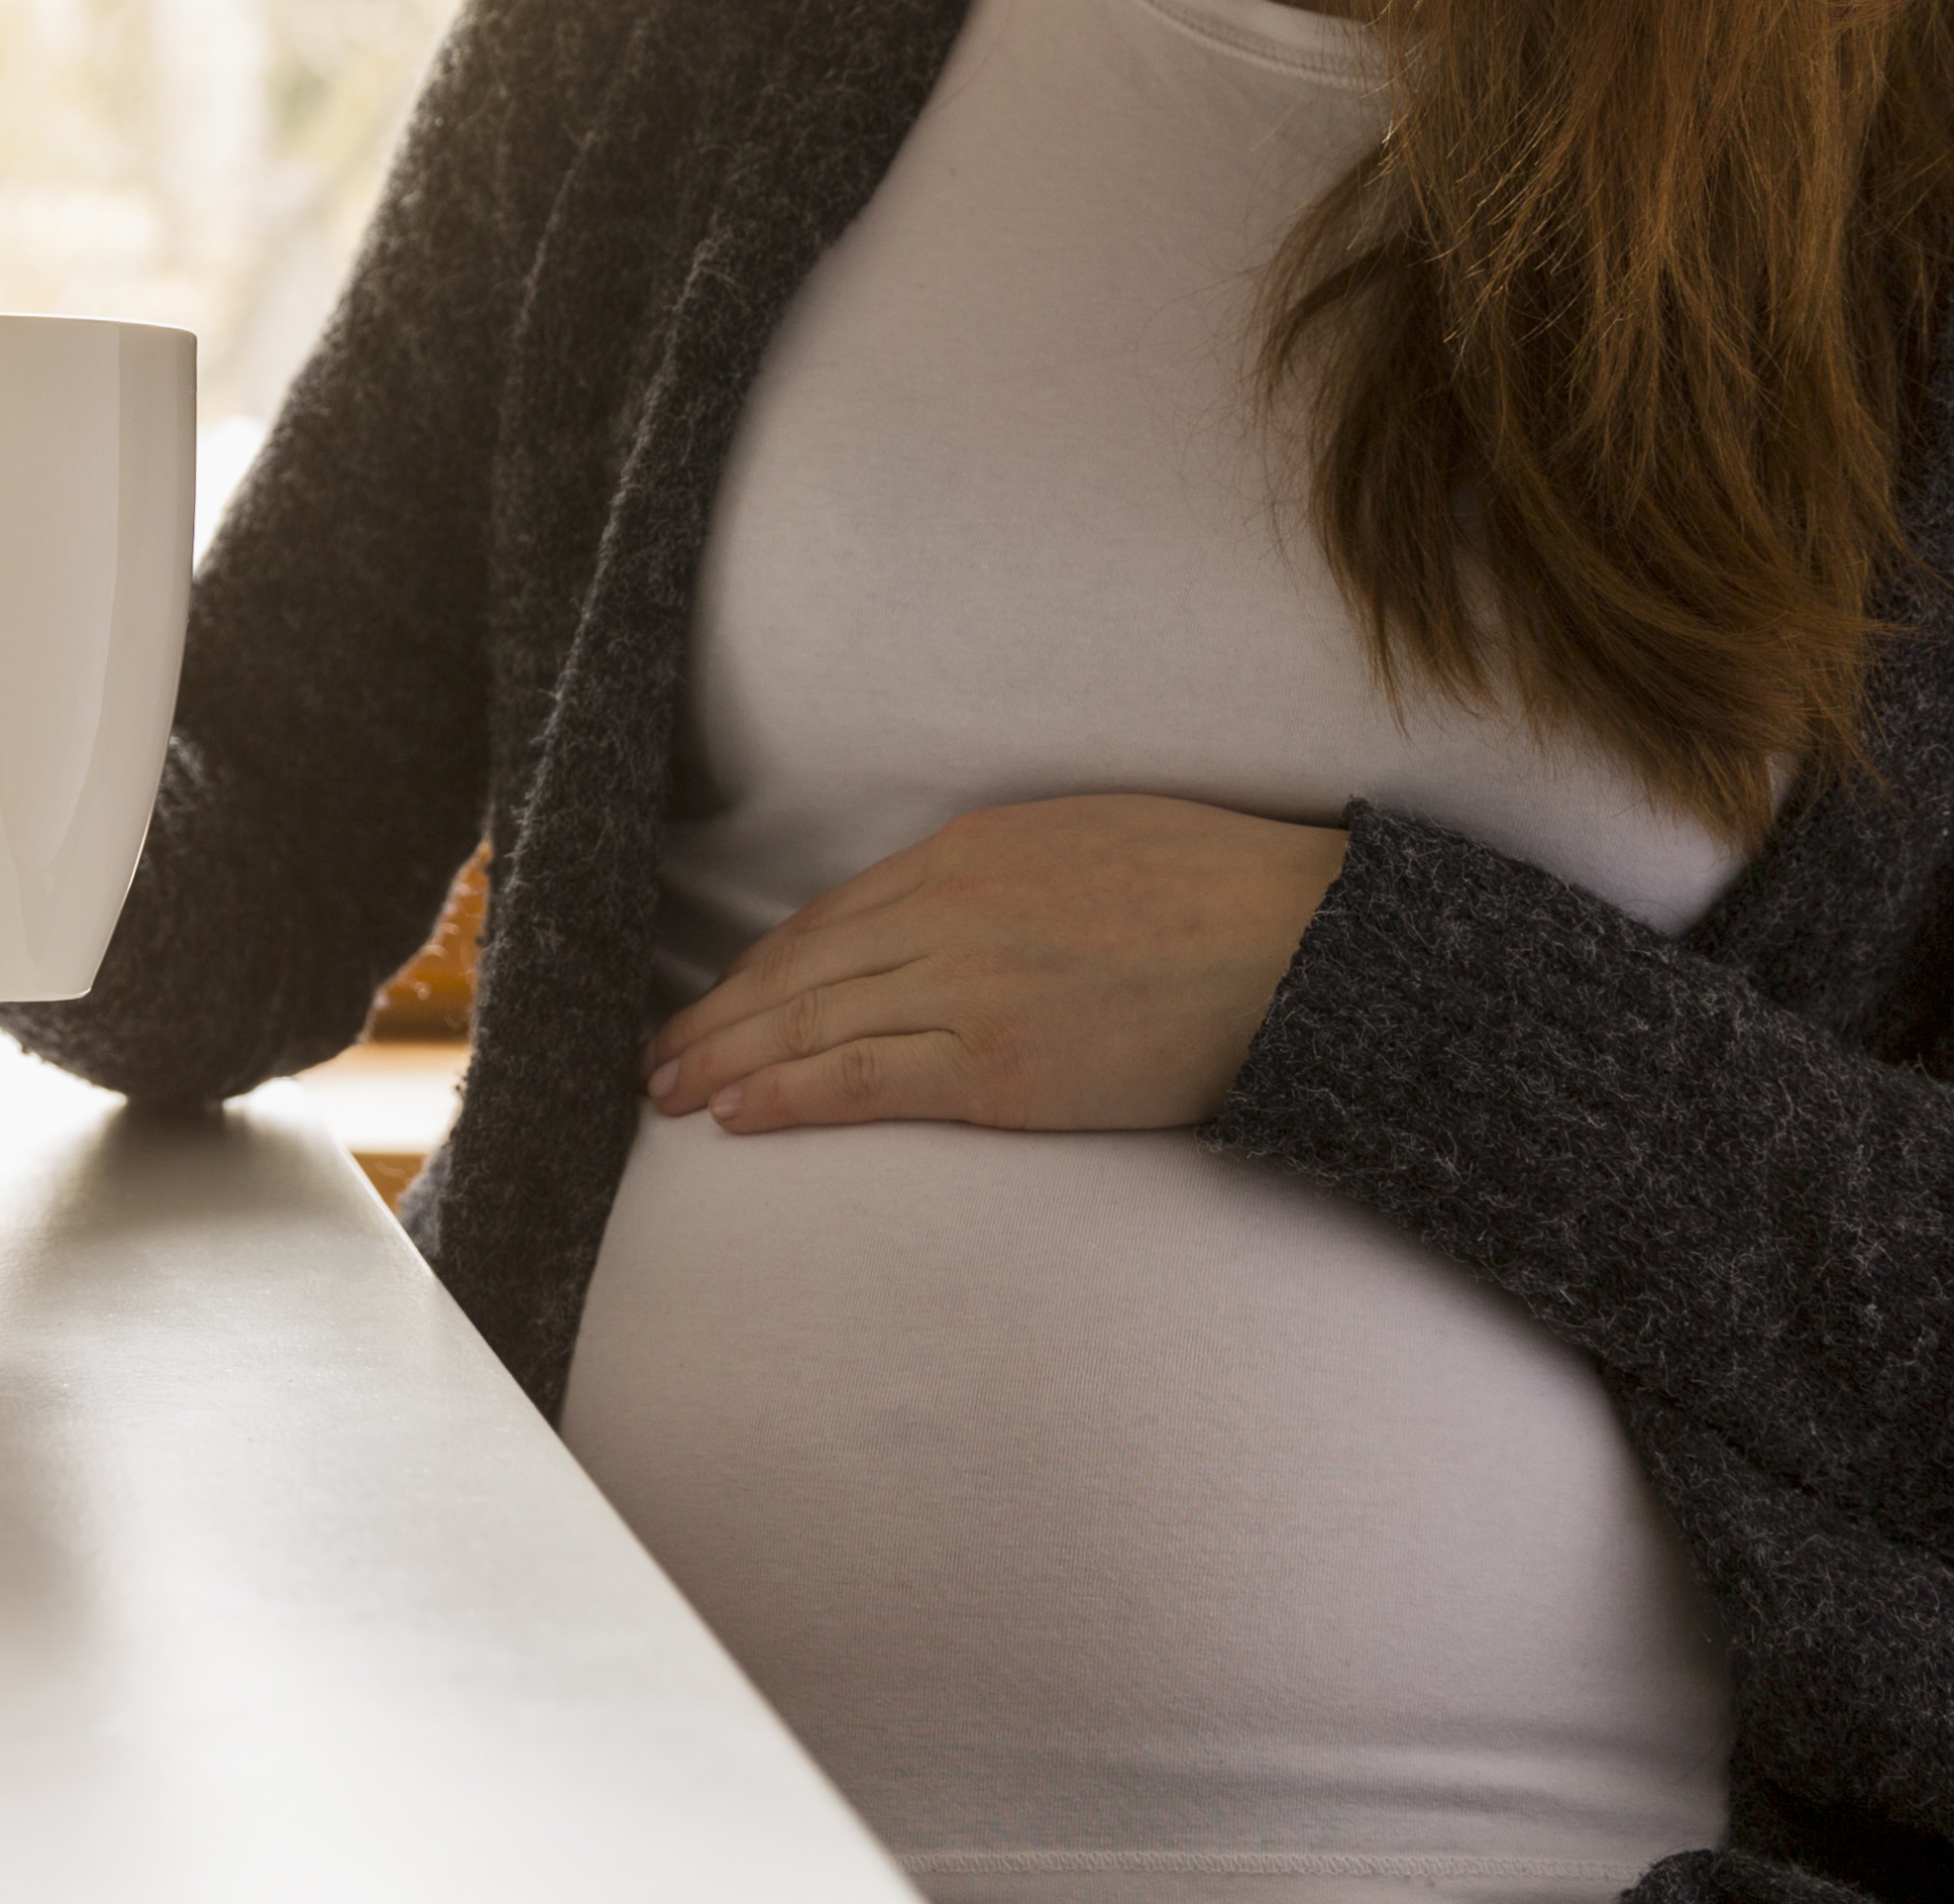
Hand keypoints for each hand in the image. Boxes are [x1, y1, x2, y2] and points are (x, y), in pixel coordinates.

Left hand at [641, 794, 1349, 1133]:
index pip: (828, 919)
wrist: (1298, 942)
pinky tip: (738, 1112)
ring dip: (728, 1059)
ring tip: (672, 1091)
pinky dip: (790, 1094)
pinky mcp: (998, 1068)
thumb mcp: (1080, 841)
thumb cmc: (1215, 891)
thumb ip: (999, 873)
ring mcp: (967, 990)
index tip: (718, 997)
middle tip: (656, 1057)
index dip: (760, 966)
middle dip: (717, 1016)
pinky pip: (865, 1082)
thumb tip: (951, 910)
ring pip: (812, 1024)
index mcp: (964, 854)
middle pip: (798, 970)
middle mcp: (945, 914)